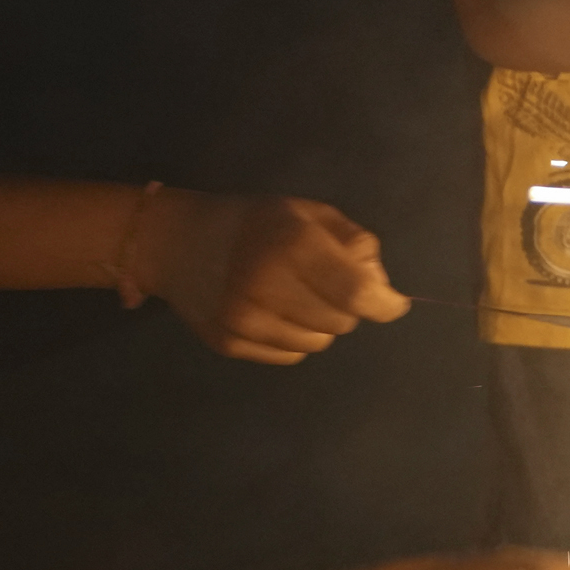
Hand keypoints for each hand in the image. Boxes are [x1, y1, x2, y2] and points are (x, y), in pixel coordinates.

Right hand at [146, 195, 409, 365]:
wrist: (176, 241)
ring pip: (318, 342)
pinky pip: (289, 355)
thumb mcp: (312, 214)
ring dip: (320, 324)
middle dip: (347, 306)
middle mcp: (265, 284)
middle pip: (341, 322)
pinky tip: (273, 311)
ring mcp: (242, 318)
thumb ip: (356, 245)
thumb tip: (380, 287)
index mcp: (293, 244)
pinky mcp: (226, 342)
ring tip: (296, 296)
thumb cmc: (258, 223)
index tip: (393, 304)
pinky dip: (294, 337)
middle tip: (327, 286)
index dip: (384, 304)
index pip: (356, 293)